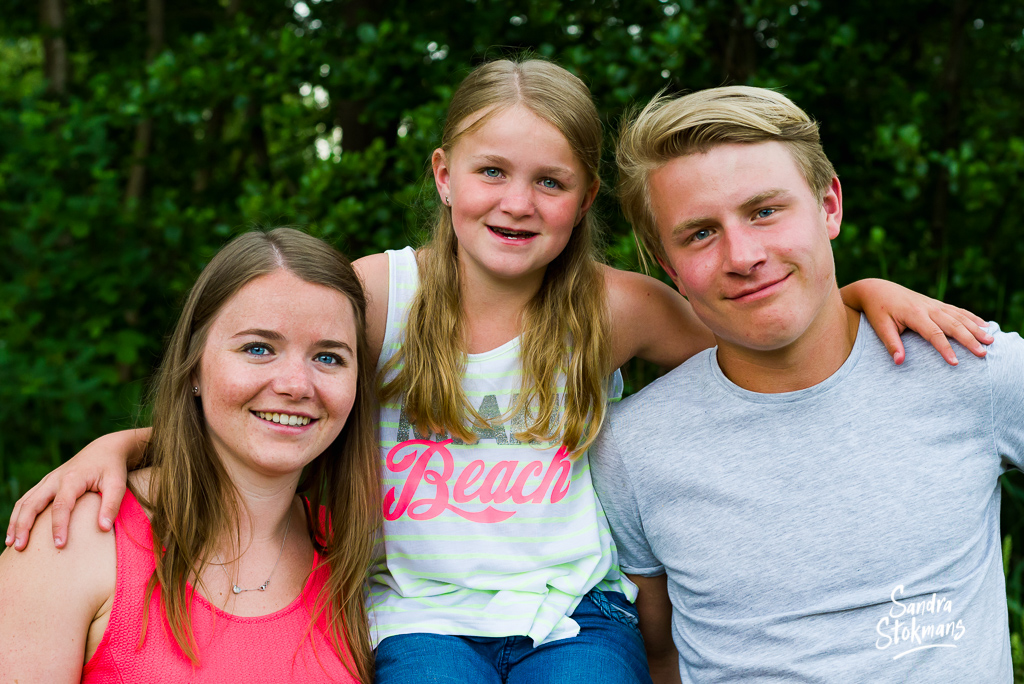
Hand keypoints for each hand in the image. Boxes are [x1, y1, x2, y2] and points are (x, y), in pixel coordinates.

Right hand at [5, 432, 132, 550]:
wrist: (105, 449)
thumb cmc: (112, 468)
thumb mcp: (118, 484)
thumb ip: (111, 505)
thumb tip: (103, 528)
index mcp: (72, 479)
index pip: (61, 506)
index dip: (59, 526)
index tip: (59, 545)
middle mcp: (55, 479)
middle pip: (32, 503)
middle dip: (23, 526)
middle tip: (20, 547)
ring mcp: (48, 481)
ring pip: (25, 501)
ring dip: (16, 522)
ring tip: (11, 544)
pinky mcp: (46, 484)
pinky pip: (27, 499)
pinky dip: (19, 515)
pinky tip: (16, 530)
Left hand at [845, 278, 992, 364]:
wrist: (877, 289)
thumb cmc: (877, 311)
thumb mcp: (880, 327)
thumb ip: (891, 344)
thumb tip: (899, 362)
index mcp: (914, 314)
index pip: (933, 334)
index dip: (945, 349)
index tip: (955, 363)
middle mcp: (928, 308)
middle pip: (953, 325)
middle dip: (969, 339)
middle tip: (983, 353)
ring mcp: (934, 304)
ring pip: (959, 316)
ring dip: (976, 328)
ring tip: (990, 340)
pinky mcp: (936, 303)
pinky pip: (958, 310)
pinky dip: (972, 317)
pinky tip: (984, 325)